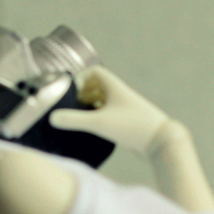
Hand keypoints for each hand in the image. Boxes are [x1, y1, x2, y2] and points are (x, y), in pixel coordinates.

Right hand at [49, 66, 168, 155]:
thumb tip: (51, 118)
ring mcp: (127, 109)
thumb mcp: (99, 123)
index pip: (94, 72)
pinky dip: (102, 120)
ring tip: (83, 121)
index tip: (71, 93)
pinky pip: (112, 116)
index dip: (80, 78)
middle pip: (98, 87)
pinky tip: (97, 132)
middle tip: (74, 109)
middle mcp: (121, 95)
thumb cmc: (132, 127)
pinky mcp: (131, 123)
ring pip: (105, 102)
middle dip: (84, 95)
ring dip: (93, 108)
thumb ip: (74, 120)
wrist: (161, 141)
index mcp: (114, 86)